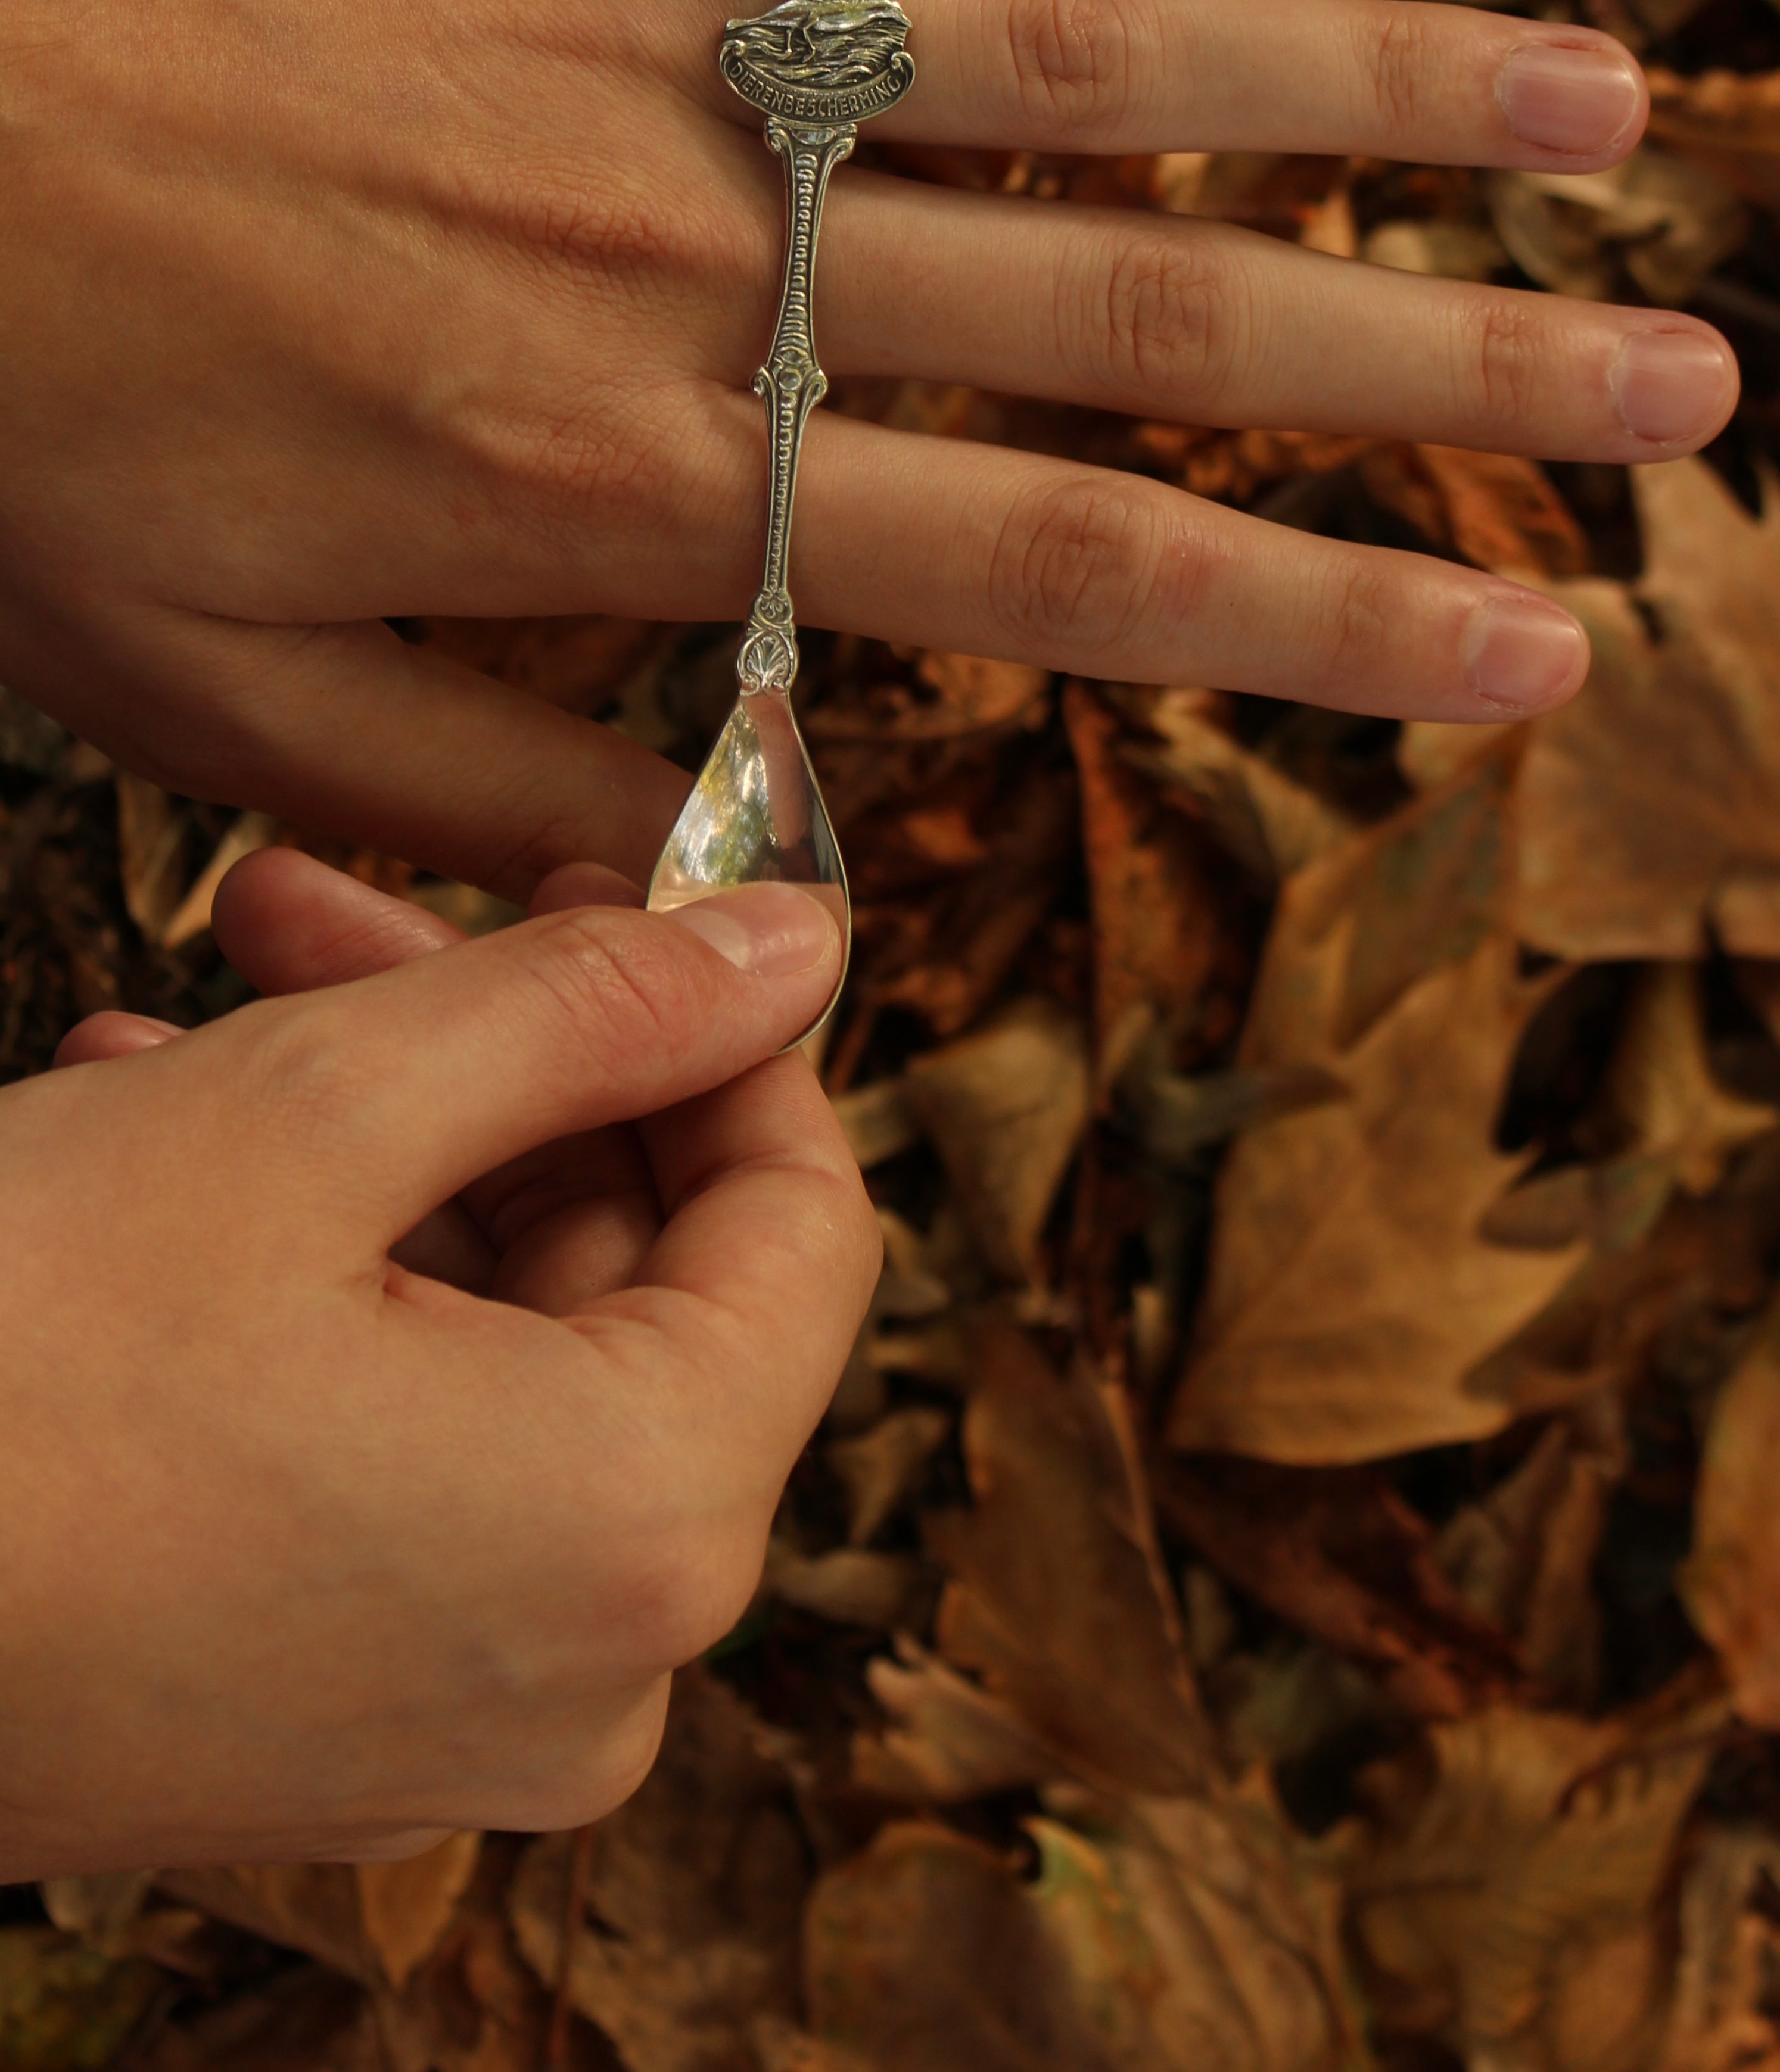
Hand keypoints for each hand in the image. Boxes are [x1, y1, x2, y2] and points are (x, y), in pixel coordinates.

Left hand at [0, 0, 1732, 895]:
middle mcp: (698, 252)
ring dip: (1357, 75)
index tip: (1535, 656)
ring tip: (1594, 99)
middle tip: (1683, 388)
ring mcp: (647, 20)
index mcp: (629, 480)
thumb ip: (502, 779)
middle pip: (1148, 315)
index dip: (1329, 622)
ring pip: (1072, 47)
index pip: (1068, 575)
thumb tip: (735, 821)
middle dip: (1446, 369)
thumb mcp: (218, 701)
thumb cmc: (0, 410)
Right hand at [0, 867, 870, 1876]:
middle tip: (322, 913)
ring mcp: (455, 1717)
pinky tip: (163, 1148)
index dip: (716, 1026)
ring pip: (499, 1353)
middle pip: (633, 1276)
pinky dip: (323, 1299)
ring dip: (372, 1156)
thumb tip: (794, 943)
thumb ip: (595, 1010)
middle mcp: (591, 1667)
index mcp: (644, 1527)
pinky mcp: (323, 1722)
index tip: (607, 892)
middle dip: (488, 1060)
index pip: (804, 1219)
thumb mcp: (319, 1110)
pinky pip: (400, 1461)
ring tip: (196, 1017)